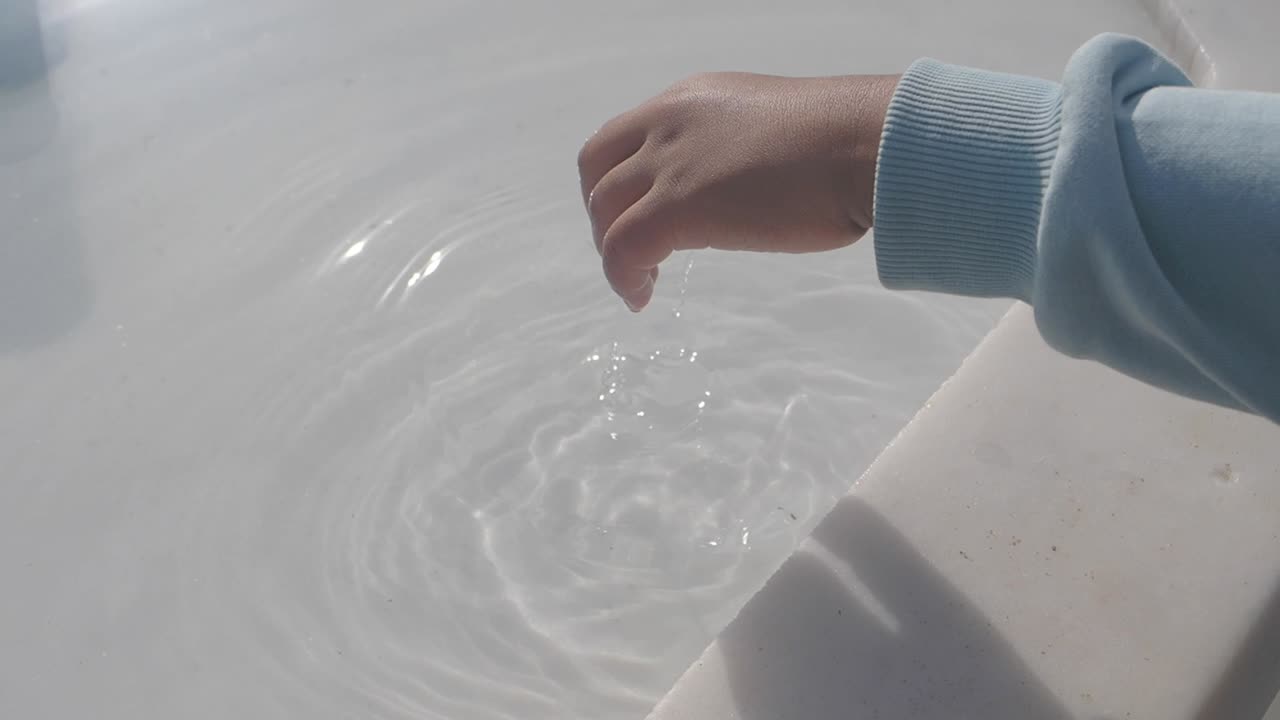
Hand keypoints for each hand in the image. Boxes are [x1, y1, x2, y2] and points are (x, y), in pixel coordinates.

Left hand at [578, 72, 897, 310]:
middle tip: (632, 251)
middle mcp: (669, 121)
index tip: (636, 213)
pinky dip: (623, 277)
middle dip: (604, 214)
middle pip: (596, 169)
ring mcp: (671, 163)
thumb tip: (738, 187)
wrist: (869, 144)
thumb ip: (739, 149)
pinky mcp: (680, 206)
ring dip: (613, 251)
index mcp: (692, 100)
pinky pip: (622, 249)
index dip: (615, 180)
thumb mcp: (774, 127)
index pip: (620, 136)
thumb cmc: (849, 141)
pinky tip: (641, 297)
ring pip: (604, 211)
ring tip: (640, 282)